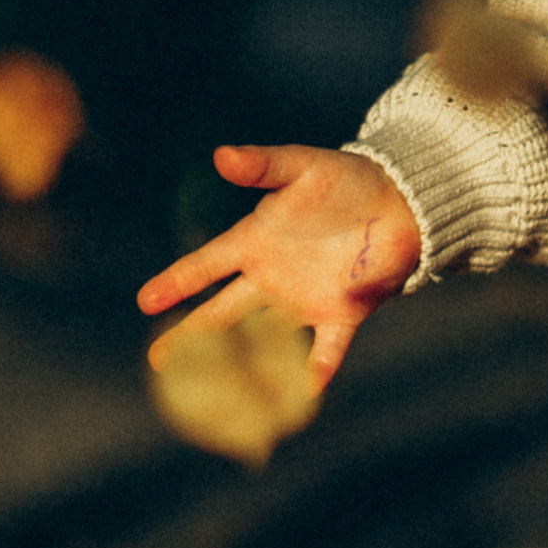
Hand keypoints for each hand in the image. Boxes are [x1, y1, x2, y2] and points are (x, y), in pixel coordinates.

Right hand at [136, 144, 423, 389]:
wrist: (400, 200)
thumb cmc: (346, 180)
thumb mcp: (302, 166)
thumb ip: (263, 165)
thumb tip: (221, 154)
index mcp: (257, 241)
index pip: (208, 265)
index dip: (177, 281)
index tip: (146, 301)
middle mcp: (273, 277)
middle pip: (224, 312)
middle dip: (192, 335)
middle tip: (159, 359)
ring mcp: (305, 298)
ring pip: (264, 337)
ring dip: (242, 362)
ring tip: (214, 391)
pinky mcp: (342, 312)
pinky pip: (326, 348)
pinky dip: (317, 369)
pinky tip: (305, 393)